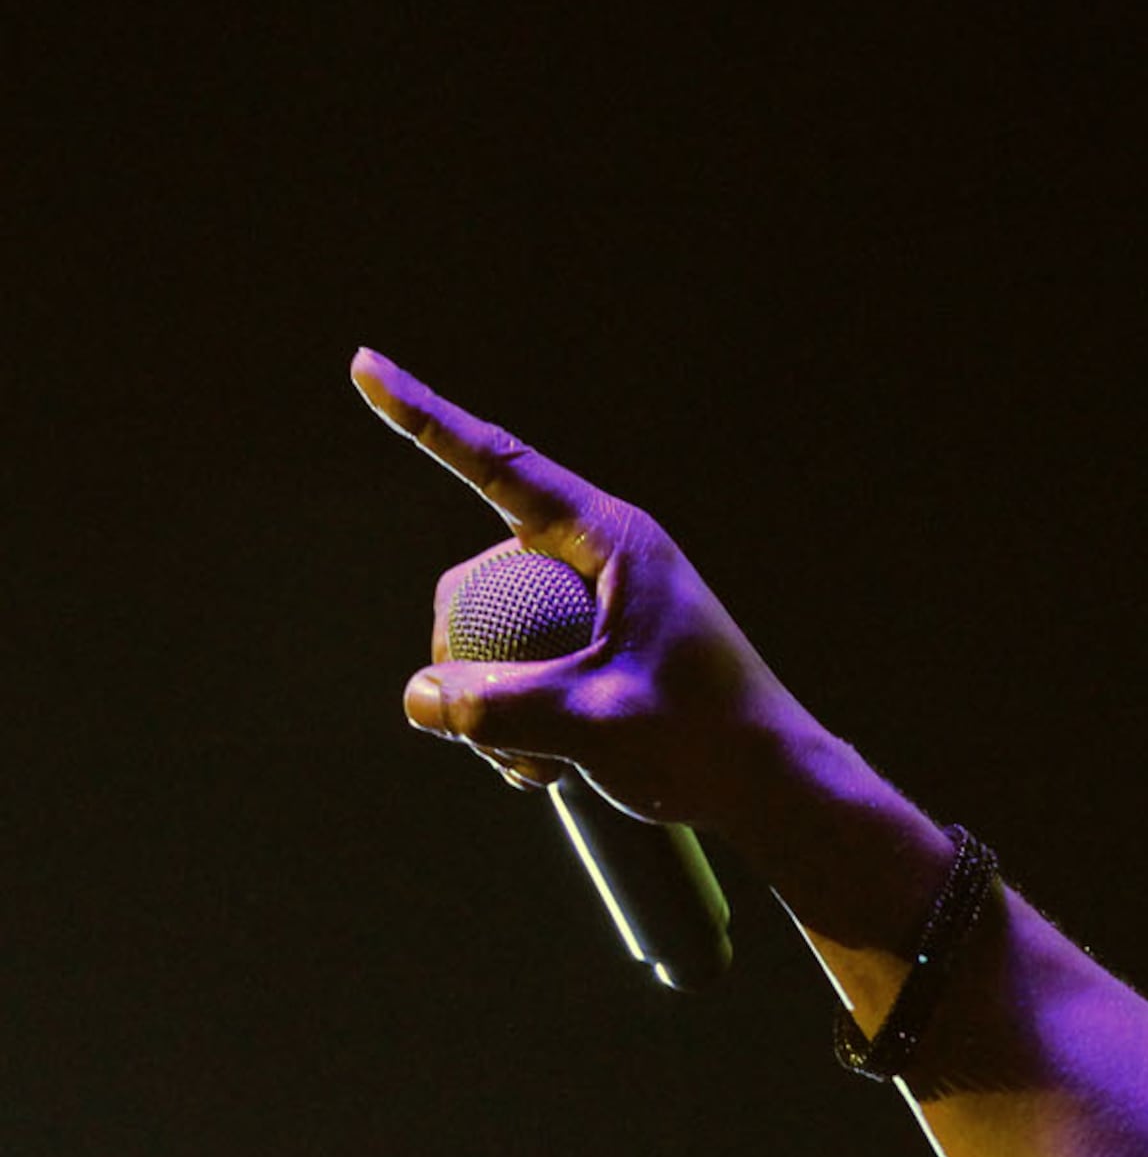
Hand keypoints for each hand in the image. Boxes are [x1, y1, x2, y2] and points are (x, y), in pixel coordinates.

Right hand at [355, 348, 808, 828]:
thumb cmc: (709, 746)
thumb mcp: (597, 725)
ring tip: (540, 767)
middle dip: (467, 660)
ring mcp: (595, 604)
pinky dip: (515, 722)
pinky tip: (545, 769)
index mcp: (614, 540)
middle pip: (480, 581)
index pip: (500, 464)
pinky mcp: (593, 648)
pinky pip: (519, 670)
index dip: (425, 417)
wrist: (774, 790)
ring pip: (494, 636)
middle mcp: (600, 558)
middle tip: (500, 742)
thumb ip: (502, 709)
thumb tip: (419, 696)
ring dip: (492, 707)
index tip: (364, 366)